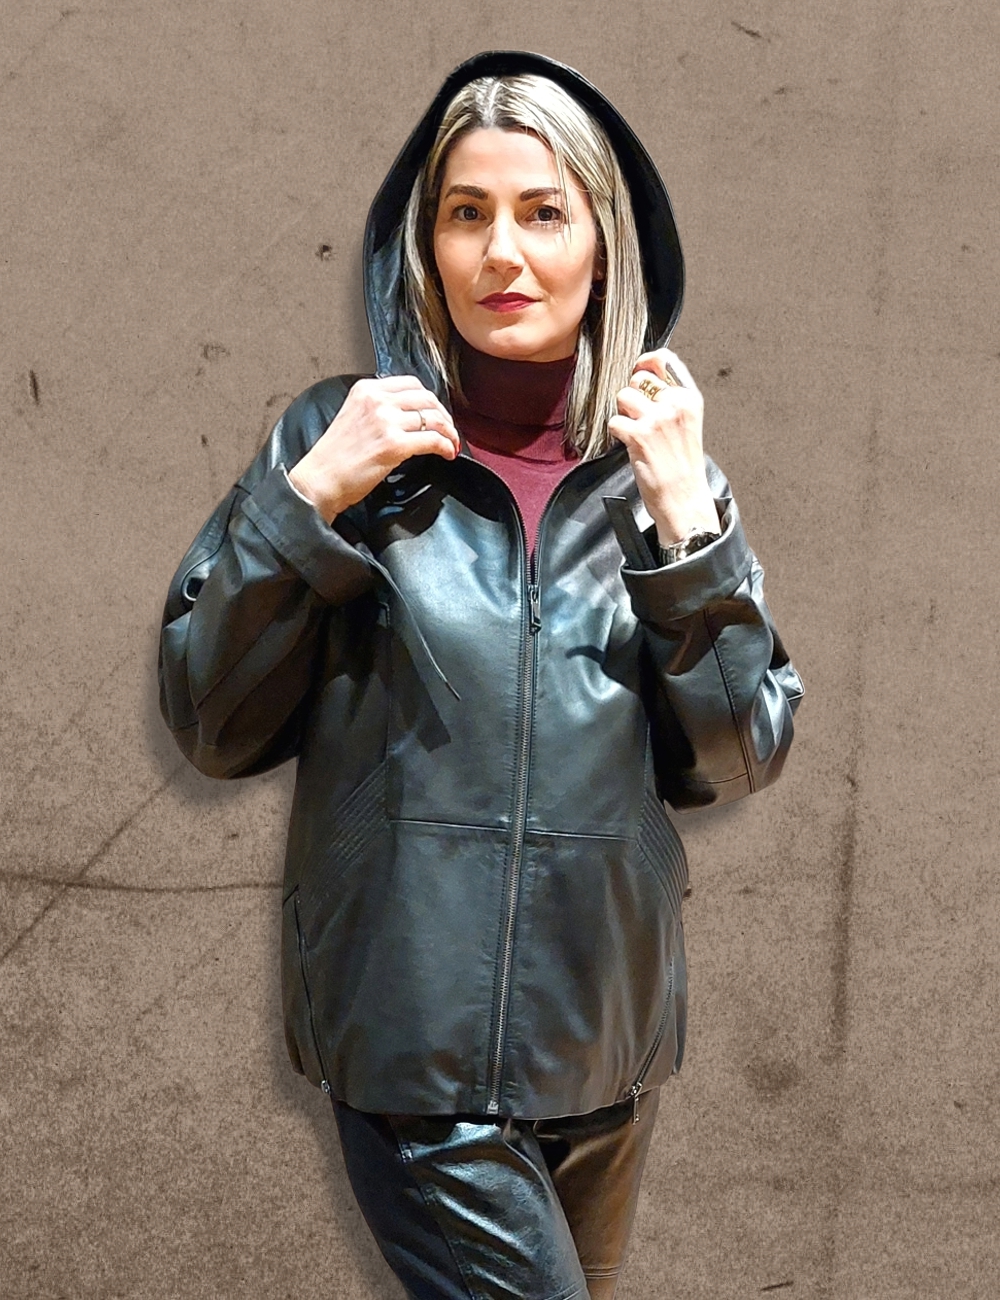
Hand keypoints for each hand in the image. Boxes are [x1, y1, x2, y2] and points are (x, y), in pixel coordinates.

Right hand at [288, 376, 459, 522]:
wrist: (320, 480)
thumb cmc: (334, 458)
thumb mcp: (353, 417)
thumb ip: (377, 409)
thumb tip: (407, 415)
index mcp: (366, 390)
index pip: (411, 384)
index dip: (430, 399)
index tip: (436, 413)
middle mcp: (377, 401)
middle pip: (427, 398)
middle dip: (443, 415)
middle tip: (448, 430)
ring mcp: (385, 421)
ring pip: (434, 418)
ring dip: (449, 432)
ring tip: (451, 443)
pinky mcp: (394, 444)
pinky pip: (433, 440)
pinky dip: (445, 446)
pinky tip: (446, 454)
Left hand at [608, 349, 719, 545]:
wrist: (684, 499)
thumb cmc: (682, 465)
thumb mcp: (686, 422)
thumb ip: (669, 398)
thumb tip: (642, 376)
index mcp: (689, 398)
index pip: (664, 359)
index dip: (645, 362)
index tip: (638, 371)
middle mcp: (675, 404)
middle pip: (636, 380)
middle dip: (632, 398)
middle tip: (641, 421)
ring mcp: (656, 419)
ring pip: (622, 397)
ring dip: (623, 415)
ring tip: (637, 434)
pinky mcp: (639, 435)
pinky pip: (614, 421)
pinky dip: (617, 434)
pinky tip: (631, 446)